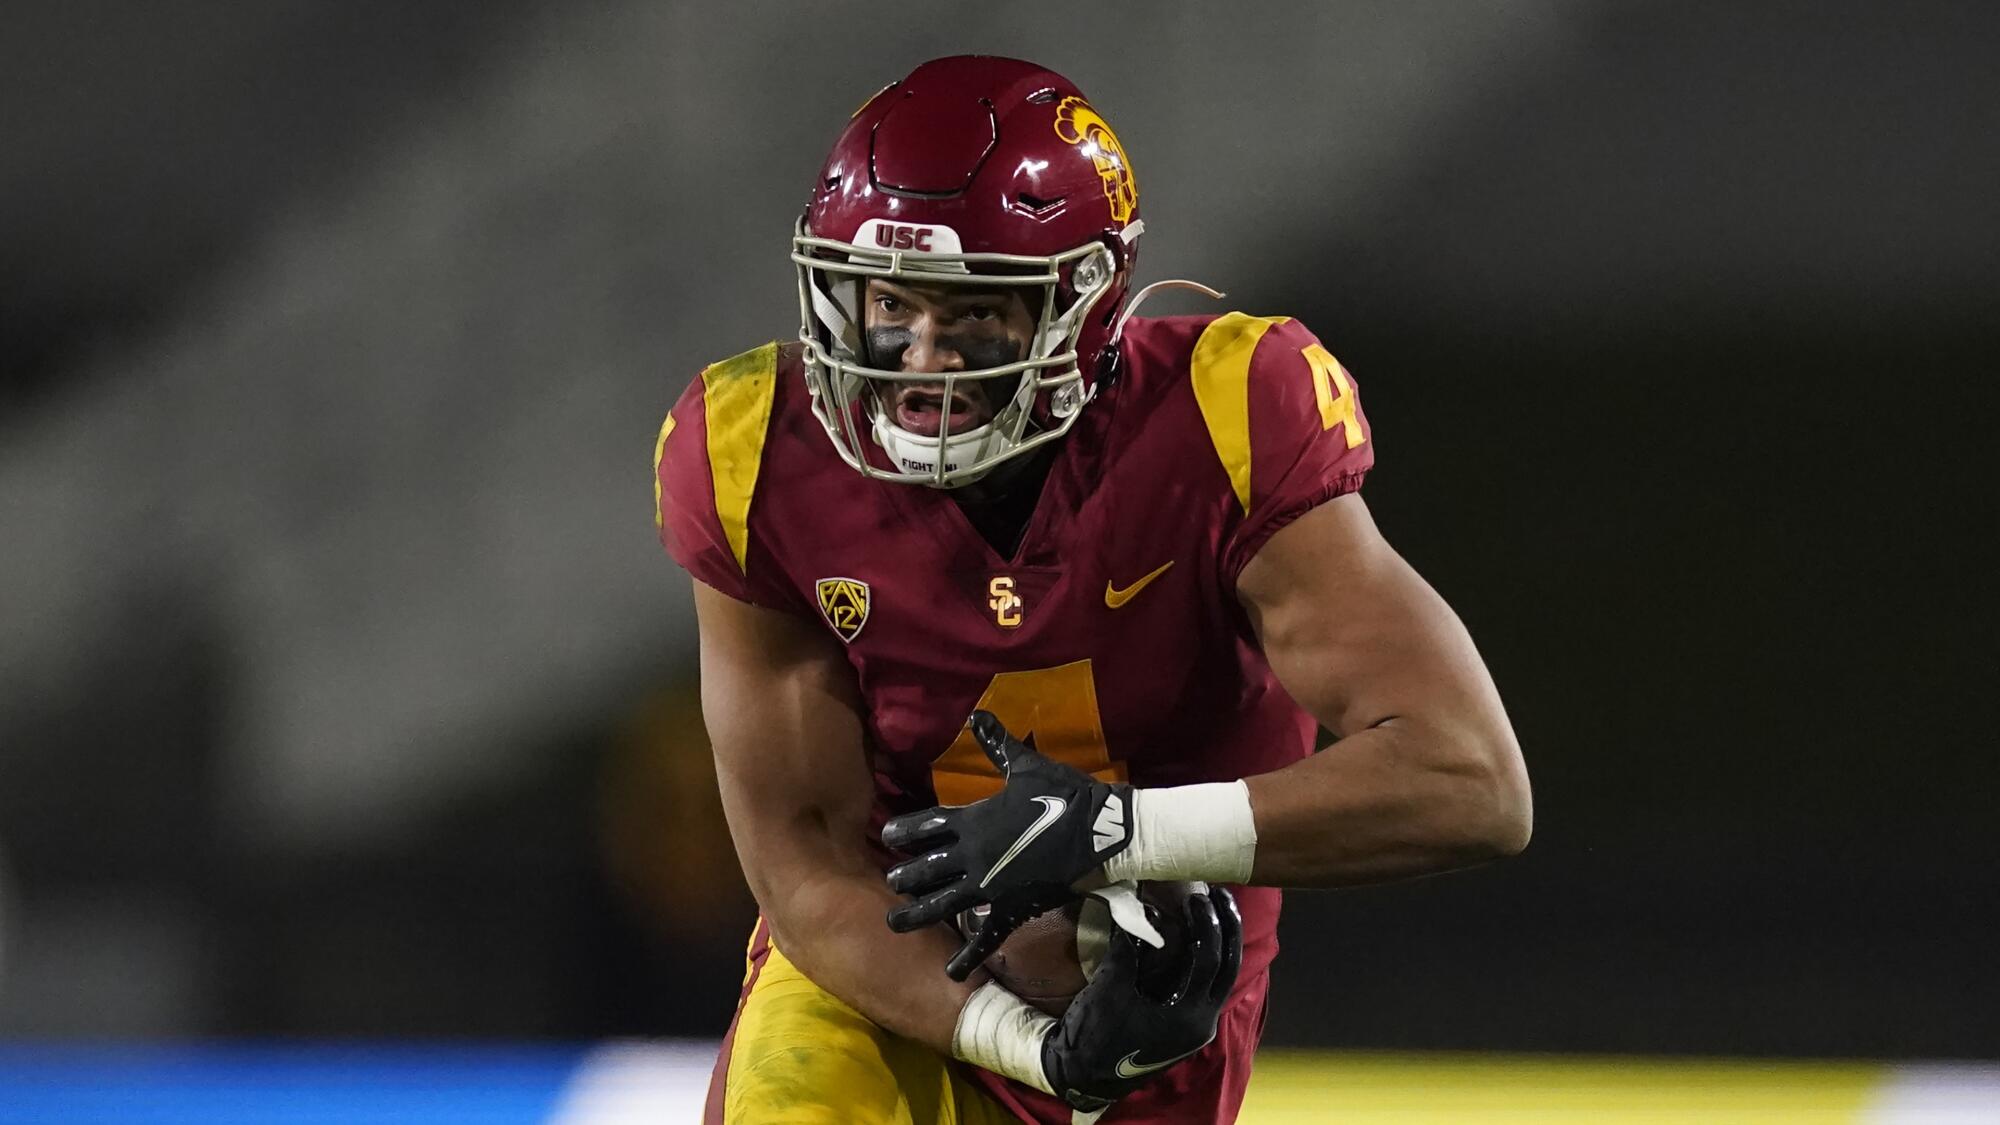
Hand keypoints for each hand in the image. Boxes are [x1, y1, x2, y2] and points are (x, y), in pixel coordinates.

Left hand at [883, 710, 1133, 979]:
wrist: (1101, 832)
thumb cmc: (1065, 796)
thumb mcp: (1027, 766)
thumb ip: (997, 745)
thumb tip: (976, 714)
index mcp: (974, 820)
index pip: (928, 825)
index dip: (904, 830)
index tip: (884, 833)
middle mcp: (974, 855)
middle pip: (927, 868)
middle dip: (905, 875)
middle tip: (889, 882)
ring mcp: (990, 885)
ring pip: (943, 903)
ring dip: (917, 914)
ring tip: (893, 924)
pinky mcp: (1011, 908)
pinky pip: (986, 936)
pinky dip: (968, 956)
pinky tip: (950, 973)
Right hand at [1041, 884, 1242, 1111]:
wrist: (1084, 1075)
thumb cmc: (1095, 1035)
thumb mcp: (1110, 987)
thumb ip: (1127, 949)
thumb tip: (1134, 909)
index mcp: (1190, 1016)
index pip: (1210, 960)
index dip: (1206, 923)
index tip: (1196, 896)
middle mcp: (1203, 1023)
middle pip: (1229, 967)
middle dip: (1228, 927)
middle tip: (1220, 894)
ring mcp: (1198, 1026)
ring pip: (1223, 978)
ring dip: (1222, 942)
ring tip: (1214, 909)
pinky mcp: (1186, 1026)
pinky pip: (1206, 987)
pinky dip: (1206, 960)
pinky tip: (1196, 938)